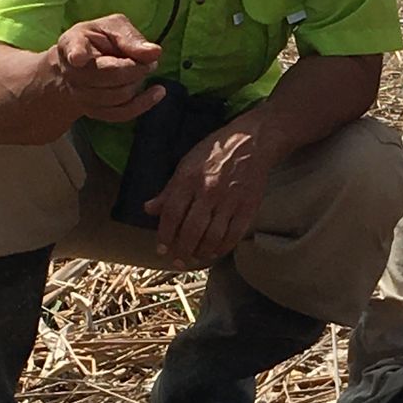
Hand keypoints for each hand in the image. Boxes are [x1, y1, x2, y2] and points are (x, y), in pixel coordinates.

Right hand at [50, 14, 162, 123]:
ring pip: (117, 96)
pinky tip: (157, 92)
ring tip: (144, 69)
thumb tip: (154, 53)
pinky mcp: (92, 110)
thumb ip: (131, 38)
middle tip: (148, 60)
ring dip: (138, 82)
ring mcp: (79, 93)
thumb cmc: (101, 39)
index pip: (74, 50)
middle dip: (136, 68)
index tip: (78, 58)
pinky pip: (120, 114)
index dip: (77, 54)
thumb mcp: (114, 27)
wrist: (85, 64)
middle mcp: (72, 71)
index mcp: (74, 42)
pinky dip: (143, 104)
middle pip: (108, 75)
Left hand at [147, 119, 274, 266]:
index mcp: (189, 179)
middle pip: (191, 230)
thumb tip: (149, 209)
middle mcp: (208, 191)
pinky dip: (223, 248)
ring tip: (194, 258)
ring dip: (201, 252)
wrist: (253, 141)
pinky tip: (215, 251)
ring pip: (212, 236)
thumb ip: (169, 189)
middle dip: (182, 250)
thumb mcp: (186, 163)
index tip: (161, 249)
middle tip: (177, 261)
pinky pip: (233, 235)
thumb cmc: (215, 151)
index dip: (165, 235)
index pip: (172, 214)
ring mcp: (230, 200)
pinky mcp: (248, 207)